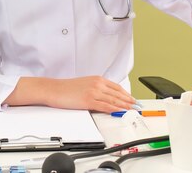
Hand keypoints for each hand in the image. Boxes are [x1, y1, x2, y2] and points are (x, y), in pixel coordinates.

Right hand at [4, 76, 135, 112]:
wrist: (53, 89)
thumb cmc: (66, 88)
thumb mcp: (84, 84)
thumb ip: (96, 89)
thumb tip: (106, 98)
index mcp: (97, 79)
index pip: (116, 87)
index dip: (127, 94)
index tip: (133, 100)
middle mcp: (97, 83)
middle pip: (117, 94)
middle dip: (129, 101)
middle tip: (137, 106)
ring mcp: (93, 91)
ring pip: (113, 100)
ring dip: (125, 106)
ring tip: (132, 110)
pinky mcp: (88, 100)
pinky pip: (105, 106)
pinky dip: (114, 110)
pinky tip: (120, 112)